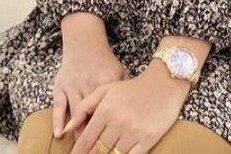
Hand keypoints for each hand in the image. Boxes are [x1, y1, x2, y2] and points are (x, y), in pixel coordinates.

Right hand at [52, 42, 129, 141]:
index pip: (110, 111)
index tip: (115, 144)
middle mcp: (89, 84)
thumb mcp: (119, 73)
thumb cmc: (104, 62)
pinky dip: (58, 120)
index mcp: (107, 82)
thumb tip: (138, 112)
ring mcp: (74, 85)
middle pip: (92, 115)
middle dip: (95, 137)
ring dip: (78, 133)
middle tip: (96, 152)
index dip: (112, 129)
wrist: (84, 42)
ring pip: (76, 113)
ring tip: (80, 150)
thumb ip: (126, 92)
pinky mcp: (60, 86)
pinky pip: (58, 105)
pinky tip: (60, 134)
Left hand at [64, 60, 190, 153]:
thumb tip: (67, 128)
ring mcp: (133, 132)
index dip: (78, 152)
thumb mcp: (106, 90)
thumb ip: (84, 107)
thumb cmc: (132, 88)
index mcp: (105, 110)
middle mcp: (118, 123)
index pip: (86, 139)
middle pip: (97, 151)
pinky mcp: (148, 139)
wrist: (163, 83)